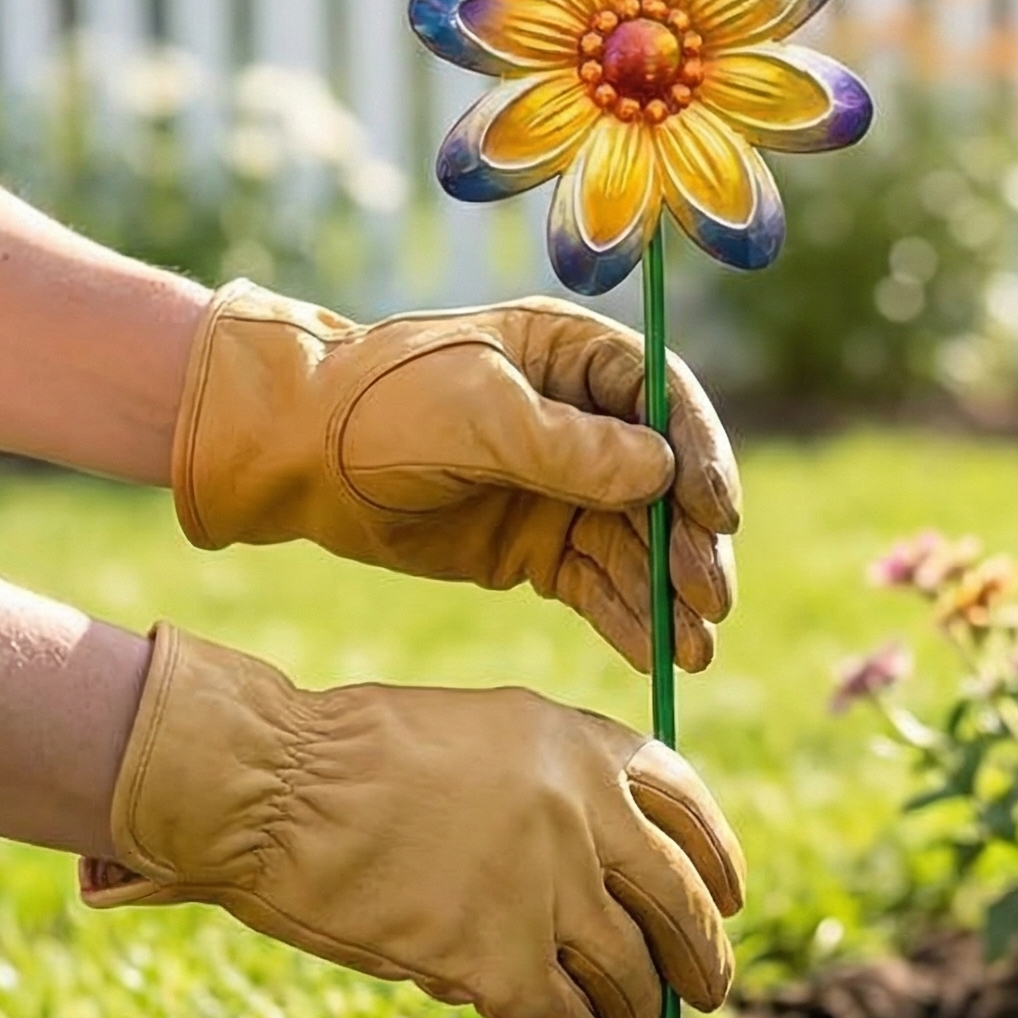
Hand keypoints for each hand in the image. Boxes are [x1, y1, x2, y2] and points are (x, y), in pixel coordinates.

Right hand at [83, 625, 745, 1017]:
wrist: (274, 785)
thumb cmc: (351, 758)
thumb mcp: (481, 736)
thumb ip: (553, 789)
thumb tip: (610, 887)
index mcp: (580, 741)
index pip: (688, 806)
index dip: (720, 861)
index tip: (732, 898)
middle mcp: (584, 809)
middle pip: (682, 903)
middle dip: (704, 958)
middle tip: (708, 993)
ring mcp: (548, 887)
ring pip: (632, 977)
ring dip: (637, 1014)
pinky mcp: (499, 960)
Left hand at [168, 282, 737, 672]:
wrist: (299, 457)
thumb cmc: (382, 404)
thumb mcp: (476, 414)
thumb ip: (568, 446)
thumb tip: (661, 472)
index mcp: (575, 360)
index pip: (666, 402)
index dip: (701, 457)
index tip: (718, 513)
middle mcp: (585, 423)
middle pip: (666, 486)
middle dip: (691, 544)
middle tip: (711, 600)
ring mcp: (564, 491)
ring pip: (639, 546)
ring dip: (671, 596)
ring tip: (695, 650)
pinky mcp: (537, 551)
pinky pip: (599, 587)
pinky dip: (630, 620)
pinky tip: (658, 657)